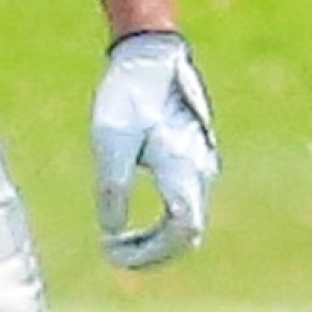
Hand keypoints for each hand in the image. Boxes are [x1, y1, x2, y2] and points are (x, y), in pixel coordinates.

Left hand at [90, 30, 217, 270]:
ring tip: (119, 246)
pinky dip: (163, 227)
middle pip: (189, 234)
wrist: (152, 56)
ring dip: (157, 242)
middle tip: (114, 256)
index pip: (180, 232)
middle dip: (152, 254)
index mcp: (183, 168)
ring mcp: (201, 167)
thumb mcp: (110, 140)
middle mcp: (200, 172)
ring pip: (189, 223)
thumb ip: (112, 187)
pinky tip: (134, 228)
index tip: (112, 253)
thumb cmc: (129, 94)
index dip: (149, 253)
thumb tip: (112, 231)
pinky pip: (186, 208)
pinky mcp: (193, 161)